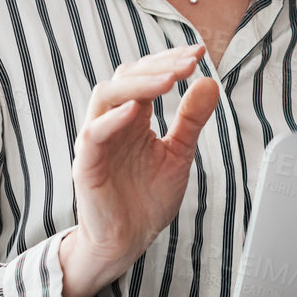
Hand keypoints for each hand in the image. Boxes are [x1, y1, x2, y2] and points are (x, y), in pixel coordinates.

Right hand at [59, 44, 219, 296]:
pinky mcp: (86, 166)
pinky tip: (135, 111)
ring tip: (169, 80)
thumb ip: (190, 120)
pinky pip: (93, 135)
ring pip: (106, 97)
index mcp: (132, 118)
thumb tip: (209, 81)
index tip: (198, 54)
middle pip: (126, 78)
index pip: (145, 76)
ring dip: (138, 84)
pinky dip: (111, 120)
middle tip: (188, 62)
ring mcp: (96, 142)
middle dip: (158, 66)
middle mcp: (112, 123)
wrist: (128, 242)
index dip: (169, 61)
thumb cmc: (147, 198)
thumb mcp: (178, 154)